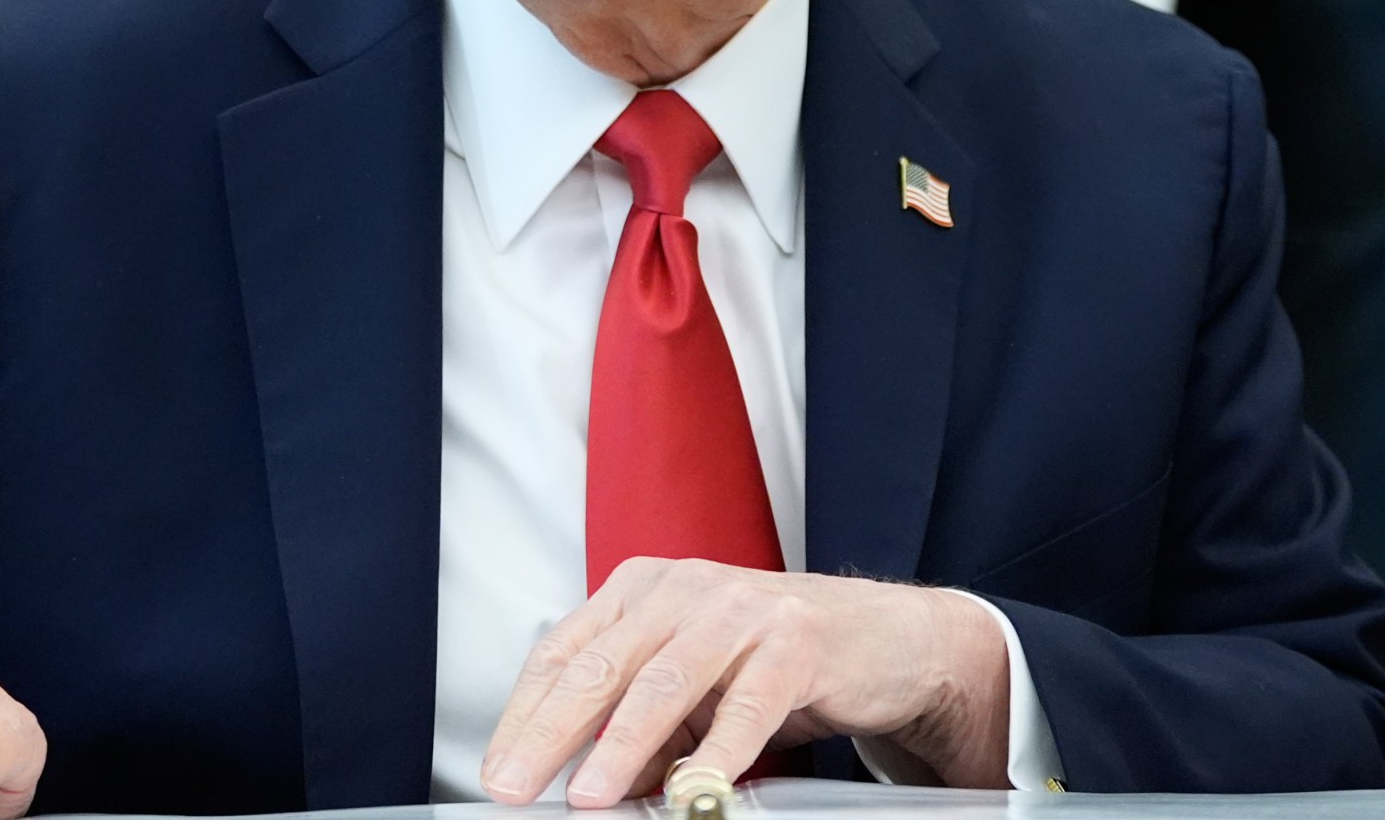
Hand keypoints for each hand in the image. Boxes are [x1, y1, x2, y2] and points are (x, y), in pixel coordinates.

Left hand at [479, 558, 1009, 807]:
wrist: (886, 637)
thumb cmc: (781, 660)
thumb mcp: (696, 696)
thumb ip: (644, 736)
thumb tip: (591, 789)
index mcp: (644, 592)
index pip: (563, 653)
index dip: (524, 716)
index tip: (498, 770)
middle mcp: (683, 589)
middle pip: (600, 665)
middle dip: (548, 733)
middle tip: (513, 786)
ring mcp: (740, 609)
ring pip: (664, 682)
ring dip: (620, 746)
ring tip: (588, 795)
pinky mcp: (795, 640)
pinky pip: (748, 704)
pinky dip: (717, 753)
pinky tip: (694, 790)